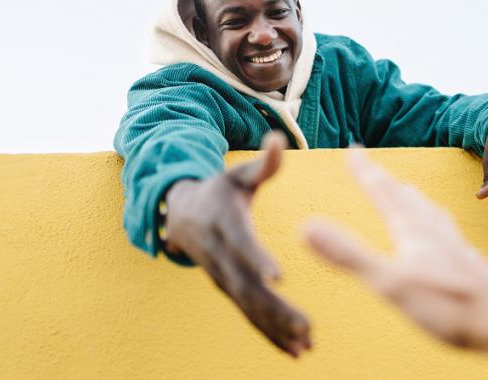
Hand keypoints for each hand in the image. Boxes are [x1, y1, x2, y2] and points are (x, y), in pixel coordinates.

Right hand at [163, 132, 310, 356]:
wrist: (181, 214)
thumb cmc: (219, 189)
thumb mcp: (237, 173)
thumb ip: (263, 162)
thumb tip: (279, 136)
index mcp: (225, 224)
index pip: (242, 243)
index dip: (258, 258)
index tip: (278, 275)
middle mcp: (222, 256)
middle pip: (248, 286)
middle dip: (276, 309)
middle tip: (306, 326)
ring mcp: (223, 277)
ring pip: (249, 308)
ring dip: (276, 329)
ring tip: (306, 346)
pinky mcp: (229, 290)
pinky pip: (249, 315)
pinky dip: (269, 334)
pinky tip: (295, 351)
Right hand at [304, 151, 487, 375]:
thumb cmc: (450, 304)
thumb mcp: (389, 282)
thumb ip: (349, 255)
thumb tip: (307, 226)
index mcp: (412, 232)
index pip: (383, 194)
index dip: (365, 172)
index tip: (353, 149)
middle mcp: (435, 233)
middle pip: (406, 199)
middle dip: (386, 183)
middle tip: (374, 169)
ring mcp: (455, 250)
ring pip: (431, 214)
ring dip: (415, 200)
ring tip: (411, 193)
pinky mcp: (470, 268)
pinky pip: (449, 235)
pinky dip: (439, 226)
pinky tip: (448, 240)